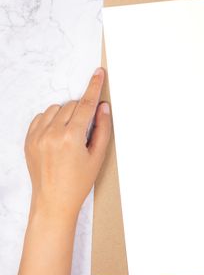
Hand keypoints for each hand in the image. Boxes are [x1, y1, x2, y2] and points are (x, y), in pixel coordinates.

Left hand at [24, 67, 111, 220]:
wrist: (53, 200)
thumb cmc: (79, 182)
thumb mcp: (98, 156)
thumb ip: (102, 128)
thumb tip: (103, 107)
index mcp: (71, 137)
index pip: (86, 105)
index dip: (94, 87)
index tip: (98, 74)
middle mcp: (52, 133)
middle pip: (72, 105)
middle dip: (83, 110)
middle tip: (87, 129)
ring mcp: (37, 136)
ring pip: (56, 108)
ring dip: (67, 113)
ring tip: (72, 133)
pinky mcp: (28, 140)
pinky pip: (41, 117)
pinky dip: (51, 119)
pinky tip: (59, 134)